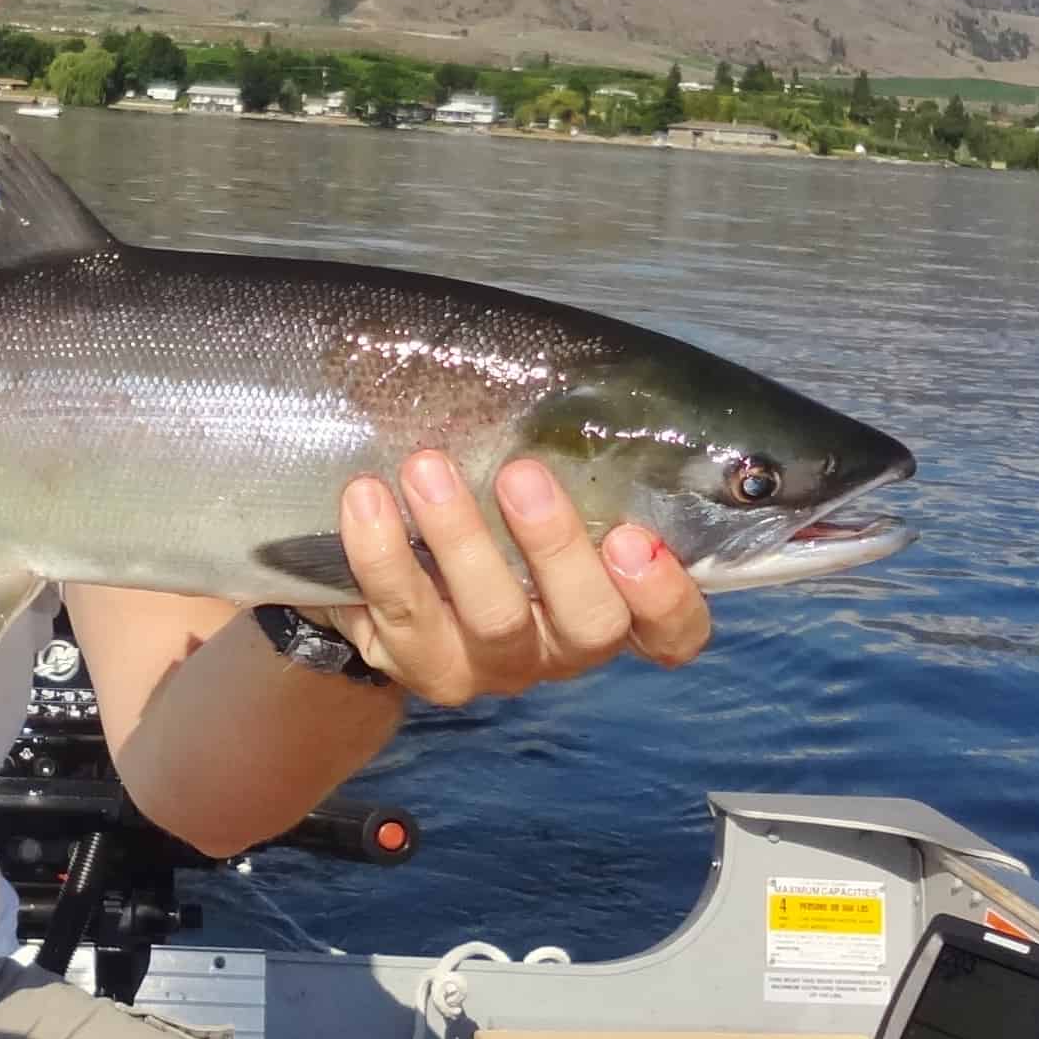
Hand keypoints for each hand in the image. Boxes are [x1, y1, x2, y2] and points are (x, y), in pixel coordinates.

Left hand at [322, 451, 708, 704]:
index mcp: (612, 606)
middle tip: (521, 475)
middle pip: (587, 623)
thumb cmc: (491, 510)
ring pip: (492, 618)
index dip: (665, 598)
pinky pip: (400, 617)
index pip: (672, 632)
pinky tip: (365, 497)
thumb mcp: (536, 487)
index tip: (634, 537)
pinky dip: (382, 554)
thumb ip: (566, 458)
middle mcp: (559, 646)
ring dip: (461, 539)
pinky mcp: (417, 662)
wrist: (392, 578)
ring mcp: (489, 664)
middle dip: (557, 547)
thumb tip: (563, 373)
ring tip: (426, 468)